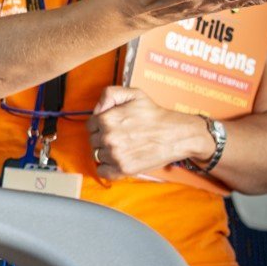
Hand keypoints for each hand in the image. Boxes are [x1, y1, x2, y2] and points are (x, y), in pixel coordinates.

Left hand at [87, 86, 213, 179]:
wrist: (176, 134)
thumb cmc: (155, 114)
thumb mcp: (133, 94)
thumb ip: (110, 94)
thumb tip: (96, 108)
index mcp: (106, 119)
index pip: (90, 125)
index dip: (100, 125)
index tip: (112, 126)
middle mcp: (108, 137)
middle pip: (93, 141)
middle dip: (103, 138)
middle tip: (121, 136)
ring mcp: (115, 155)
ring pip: (98, 155)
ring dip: (107, 152)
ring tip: (124, 147)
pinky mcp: (123, 169)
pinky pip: (103, 171)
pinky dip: (108, 168)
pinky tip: (117, 161)